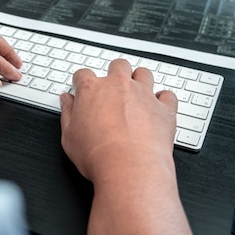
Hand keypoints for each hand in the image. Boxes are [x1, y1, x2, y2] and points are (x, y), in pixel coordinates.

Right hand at [59, 59, 191, 234]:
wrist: (129, 169)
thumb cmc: (98, 155)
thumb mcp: (69, 136)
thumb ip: (67, 113)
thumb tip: (66, 101)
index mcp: (92, 90)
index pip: (84, 74)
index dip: (82, 81)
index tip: (82, 88)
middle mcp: (119, 86)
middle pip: (118, 65)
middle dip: (115, 72)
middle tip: (113, 88)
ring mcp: (143, 95)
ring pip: (144, 73)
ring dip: (140, 80)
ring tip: (137, 94)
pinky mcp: (164, 109)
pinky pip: (168, 95)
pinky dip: (164, 100)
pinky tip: (158, 108)